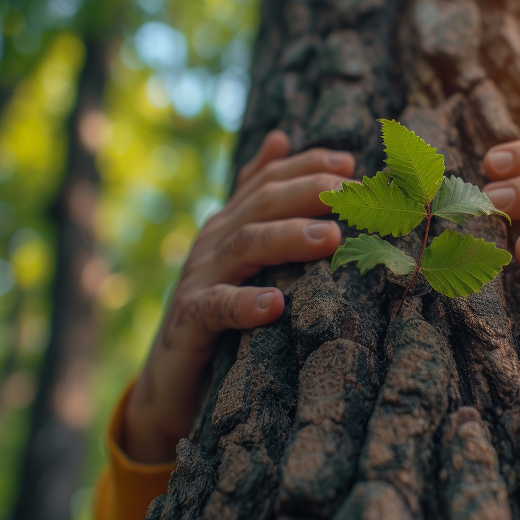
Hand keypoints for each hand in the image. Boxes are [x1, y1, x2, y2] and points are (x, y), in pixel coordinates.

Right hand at [124, 130, 354, 462]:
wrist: (170, 382)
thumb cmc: (218, 314)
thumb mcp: (240, 252)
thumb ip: (257, 199)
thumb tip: (278, 137)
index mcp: (230, 224)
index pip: (268, 181)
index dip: (306, 167)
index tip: (348, 163)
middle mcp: (213, 243)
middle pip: (262, 205)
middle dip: (307, 192)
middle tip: (348, 192)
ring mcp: (199, 279)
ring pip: (245, 246)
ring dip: (289, 238)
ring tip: (332, 239)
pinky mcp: (189, 321)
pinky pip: (216, 308)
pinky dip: (244, 304)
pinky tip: (274, 305)